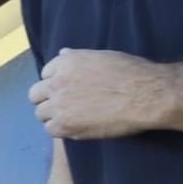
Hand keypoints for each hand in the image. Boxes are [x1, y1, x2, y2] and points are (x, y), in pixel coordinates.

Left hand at [30, 49, 169, 139]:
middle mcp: (57, 81)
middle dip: (47, 99)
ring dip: (54, 116)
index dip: (56, 83)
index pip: (45, 74)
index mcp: (66, 62)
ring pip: (40, 114)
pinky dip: (61, 129)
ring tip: (74, 117)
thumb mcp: (103, 57)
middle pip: (35, 94)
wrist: (147, 95)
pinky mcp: (64, 124)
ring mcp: (58, 103)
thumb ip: (78, 59)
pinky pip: (50, 129)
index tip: (69, 89)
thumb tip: (62, 53)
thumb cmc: (132, 73)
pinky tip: (77, 126)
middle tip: (65, 105)